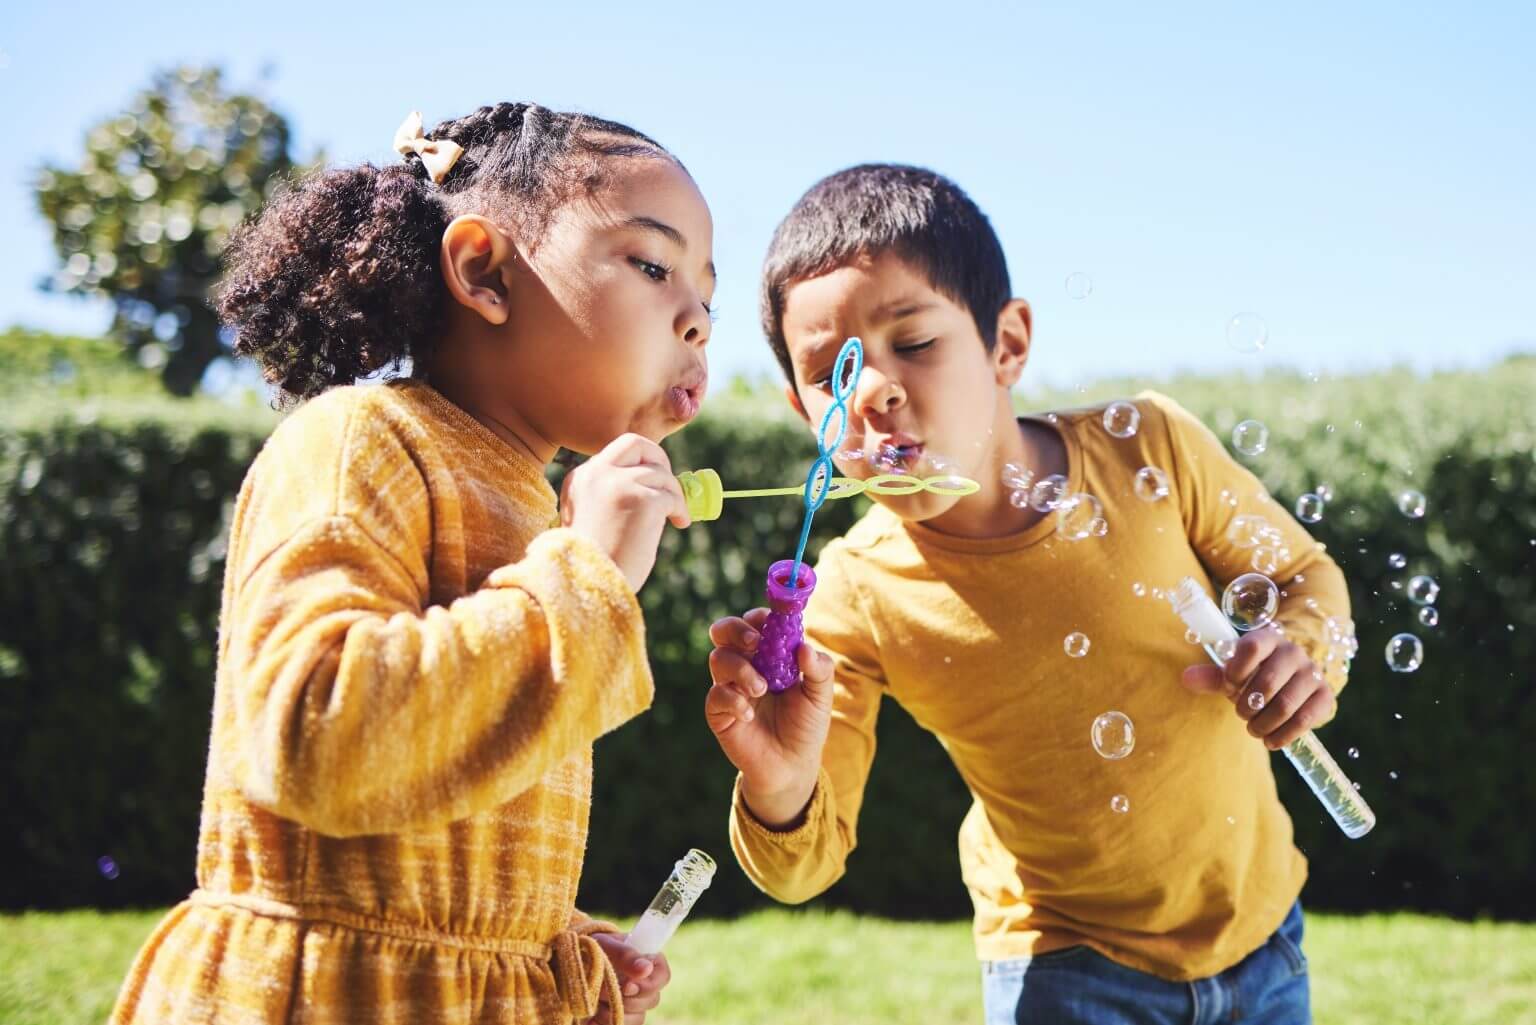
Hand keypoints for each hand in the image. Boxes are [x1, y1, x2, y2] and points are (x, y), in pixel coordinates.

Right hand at [560, 434, 689, 592]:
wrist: (587, 585)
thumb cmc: (593, 562)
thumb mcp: (592, 516)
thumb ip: (610, 494)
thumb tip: (651, 482)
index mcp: (580, 478)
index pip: (616, 451)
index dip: (640, 461)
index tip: (652, 479)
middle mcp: (597, 473)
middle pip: (638, 444)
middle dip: (660, 460)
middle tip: (669, 486)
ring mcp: (620, 484)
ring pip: (661, 474)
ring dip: (674, 494)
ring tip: (675, 517)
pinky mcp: (643, 500)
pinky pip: (671, 495)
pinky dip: (680, 508)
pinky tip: (679, 523)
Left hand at [585, 932, 670, 1024]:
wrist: (577, 962)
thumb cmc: (595, 948)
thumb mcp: (606, 944)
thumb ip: (625, 955)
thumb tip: (646, 969)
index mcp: (648, 961)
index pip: (663, 976)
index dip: (648, 985)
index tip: (626, 987)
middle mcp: (646, 985)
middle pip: (650, 1001)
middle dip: (623, 998)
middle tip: (600, 989)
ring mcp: (635, 1004)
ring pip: (637, 1018)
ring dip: (613, 1011)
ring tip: (594, 1000)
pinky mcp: (621, 1018)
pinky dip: (605, 1024)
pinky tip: (592, 1019)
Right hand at [705, 608, 833, 827]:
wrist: (792, 765)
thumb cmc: (806, 725)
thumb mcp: (821, 695)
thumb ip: (819, 669)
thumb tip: (804, 647)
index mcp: (769, 654)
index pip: (756, 622)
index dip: (760, 617)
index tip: (771, 623)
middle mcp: (745, 664)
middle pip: (724, 630)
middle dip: (735, 629)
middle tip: (755, 643)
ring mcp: (730, 686)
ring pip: (718, 658)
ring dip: (740, 669)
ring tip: (762, 689)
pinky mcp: (719, 711)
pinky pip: (716, 694)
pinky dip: (733, 700)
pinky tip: (749, 715)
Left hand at [1180, 625, 1335, 749]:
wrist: (1292, 682)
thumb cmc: (1255, 676)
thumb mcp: (1233, 673)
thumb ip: (1211, 676)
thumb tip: (1186, 678)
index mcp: (1267, 639)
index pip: (1251, 648)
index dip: (1235, 672)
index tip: (1228, 686)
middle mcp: (1293, 652)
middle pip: (1267, 683)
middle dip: (1247, 706)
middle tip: (1241, 714)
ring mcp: (1313, 673)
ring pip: (1285, 705)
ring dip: (1263, 724)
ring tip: (1253, 729)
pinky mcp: (1325, 696)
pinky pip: (1304, 720)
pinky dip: (1283, 735)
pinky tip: (1270, 740)